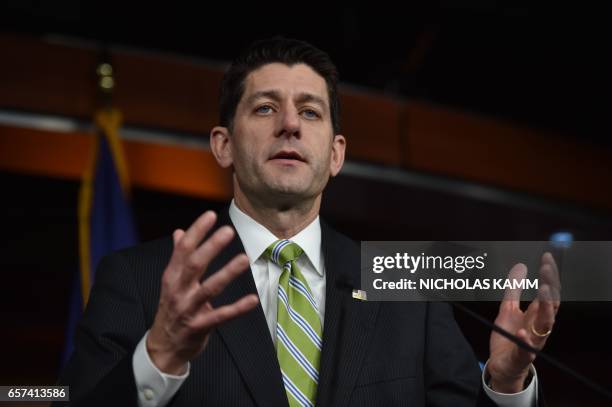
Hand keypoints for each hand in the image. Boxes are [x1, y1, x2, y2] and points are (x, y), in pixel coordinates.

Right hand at [147, 211, 258, 373]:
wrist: (163, 347)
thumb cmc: (171, 309)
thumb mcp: (171, 282)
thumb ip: (178, 257)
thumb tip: (179, 232)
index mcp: (172, 276)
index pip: (183, 249)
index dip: (196, 231)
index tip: (210, 215)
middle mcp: (178, 291)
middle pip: (194, 265)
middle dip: (211, 247)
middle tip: (228, 231)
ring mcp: (188, 309)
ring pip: (209, 289)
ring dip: (227, 273)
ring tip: (244, 259)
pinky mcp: (200, 327)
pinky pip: (221, 316)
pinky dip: (237, 308)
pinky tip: (253, 300)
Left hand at [487, 252, 560, 392]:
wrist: (501, 364)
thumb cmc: (509, 336)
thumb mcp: (508, 308)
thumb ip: (514, 289)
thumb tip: (521, 266)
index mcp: (536, 315)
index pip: (548, 293)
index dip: (548, 276)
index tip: (546, 258)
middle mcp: (539, 327)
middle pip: (551, 305)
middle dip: (550, 287)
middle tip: (546, 269)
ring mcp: (533, 342)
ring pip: (546, 325)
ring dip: (546, 308)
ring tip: (543, 291)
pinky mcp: (523, 356)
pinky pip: (527, 350)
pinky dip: (526, 341)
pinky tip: (523, 331)